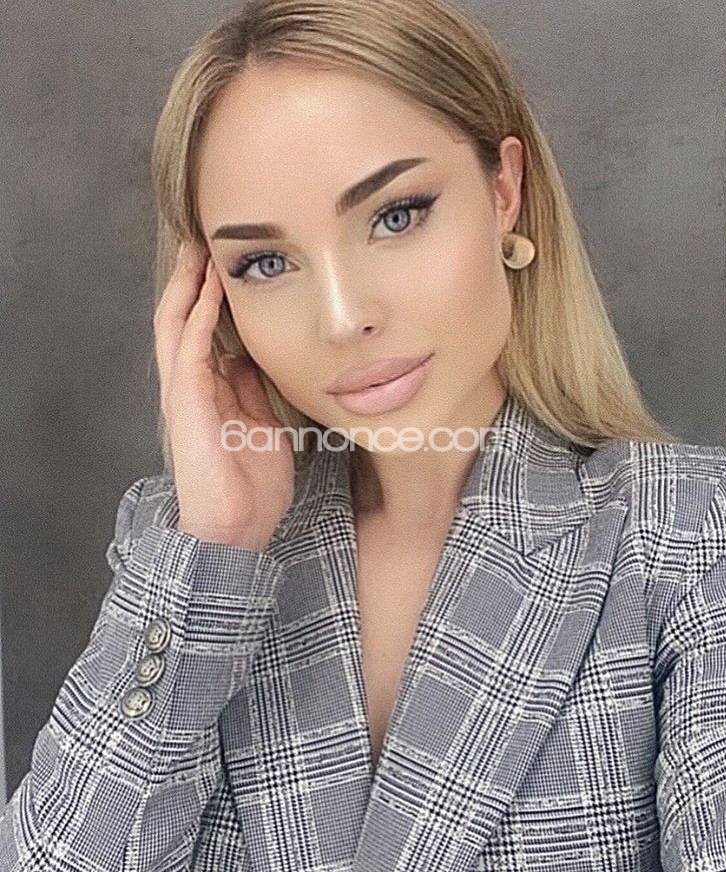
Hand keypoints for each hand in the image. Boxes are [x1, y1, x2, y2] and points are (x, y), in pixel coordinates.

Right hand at [153, 241, 294, 549]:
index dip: (214, 300)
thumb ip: (253, 394)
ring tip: (199, 252)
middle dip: (193, 283)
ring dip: (188, 287)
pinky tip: (212, 290)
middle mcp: (192, 388)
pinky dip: (201, 316)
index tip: (229, 269)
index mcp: (211, 394)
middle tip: (205, 245)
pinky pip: (190, 348)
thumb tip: (250, 362)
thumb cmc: (252, 487)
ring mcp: (185, 393)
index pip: (206, 334)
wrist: (238, 529)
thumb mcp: (263, 427)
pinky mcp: (186, 401)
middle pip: (185, 321)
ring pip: (177, 326)